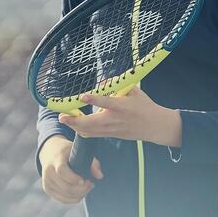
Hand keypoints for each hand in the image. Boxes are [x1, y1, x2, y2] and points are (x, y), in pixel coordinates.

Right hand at [39, 135, 102, 204]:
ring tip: (87, 188)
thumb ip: (92, 162)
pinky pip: (62, 199)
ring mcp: (46, 181)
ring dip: (79, 194)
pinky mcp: (47, 189)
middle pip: (65, 187)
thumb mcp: (79, 151)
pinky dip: (74, 199)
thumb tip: (100, 176)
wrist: (49, 152)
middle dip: (81, 189)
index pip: (62, 171)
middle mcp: (48, 171)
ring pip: (65, 195)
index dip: (73, 178)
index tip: (84, 180)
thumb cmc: (67, 152)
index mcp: (56, 160)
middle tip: (91, 184)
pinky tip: (81, 193)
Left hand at [57, 89, 182, 146]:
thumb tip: (103, 81)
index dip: (94, 99)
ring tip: (65, 119)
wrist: (155, 126)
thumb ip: (118, 85)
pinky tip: (75, 127)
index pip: (106, 102)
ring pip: (90, 131)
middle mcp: (115, 119)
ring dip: (76, 126)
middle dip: (75, 120)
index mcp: (122, 106)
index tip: (82, 96)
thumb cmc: (144, 106)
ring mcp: (113, 130)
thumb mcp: (134, 91)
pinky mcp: (112, 135)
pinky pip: (94, 135)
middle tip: (62, 116)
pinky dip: (83, 131)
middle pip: (92, 123)